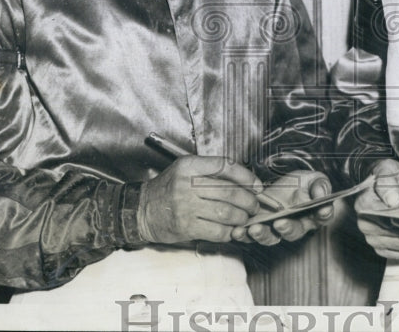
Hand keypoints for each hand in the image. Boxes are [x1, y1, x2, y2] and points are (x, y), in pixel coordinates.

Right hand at [138, 156, 262, 244]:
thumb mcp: (185, 169)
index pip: (225, 166)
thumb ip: (211, 171)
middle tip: (255, 205)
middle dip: (249, 201)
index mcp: (189, 165)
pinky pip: (217, 231)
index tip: (257, 185)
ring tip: (245, 218)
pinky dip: (230, 232)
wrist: (141, 210)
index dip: (246, 176)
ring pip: (227, 213)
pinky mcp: (186, 227)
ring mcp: (186, 207)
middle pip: (230, 192)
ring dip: (242, 218)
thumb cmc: (168, 188)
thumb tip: (245, 180)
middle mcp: (187, 184)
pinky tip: (232, 230)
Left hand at [237, 170, 333, 244]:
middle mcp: (297, 225)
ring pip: (271, 237)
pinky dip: (243, 235)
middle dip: (287, 228)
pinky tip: (237, 231)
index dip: (324, 213)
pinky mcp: (259, 227)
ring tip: (254, 229)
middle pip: (294, 232)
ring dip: (262, 235)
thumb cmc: (301, 184)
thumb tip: (322, 194)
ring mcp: (276, 229)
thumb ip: (319, 185)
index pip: (323, 216)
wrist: (281, 187)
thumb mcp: (312, 179)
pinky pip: (251, 236)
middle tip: (280, 223)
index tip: (322, 210)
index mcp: (314, 214)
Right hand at [354, 159, 398, 262]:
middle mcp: (364, 224)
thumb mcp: (388, 171)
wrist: (388, 183)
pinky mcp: (382, 248)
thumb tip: (393, 201)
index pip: (389, 220)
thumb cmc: (388, 176)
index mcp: (364, 206)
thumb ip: (388, 184)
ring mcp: (372, 238)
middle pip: (397, 235)